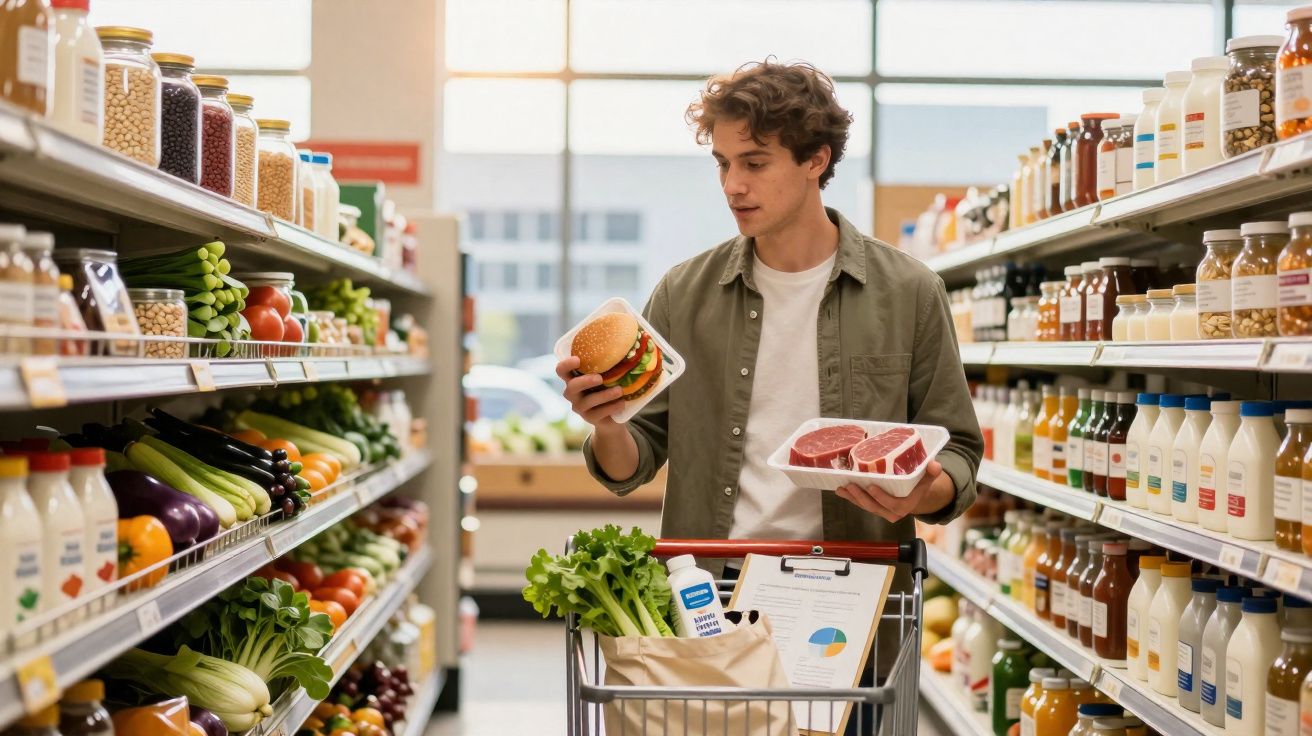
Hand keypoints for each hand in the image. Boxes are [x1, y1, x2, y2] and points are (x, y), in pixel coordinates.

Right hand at [557, 356, 626, 428]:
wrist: (612, 417)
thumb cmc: (608, 388)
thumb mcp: (607, 375)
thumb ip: (609, 363)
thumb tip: (632, 338)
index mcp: (574, 378)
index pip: (561, 370)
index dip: (566, 365)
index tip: (578, 359)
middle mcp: (572, 393)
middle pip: (572, 386)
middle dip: (586, 381)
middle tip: (600, 378)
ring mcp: (580, 407)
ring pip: (588, 401)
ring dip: (605, 395)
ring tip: (620, 390)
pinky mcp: (590, 419)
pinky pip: (599, 413)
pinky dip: (612, 407)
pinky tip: (622, 403)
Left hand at [835, 460, 952, 522]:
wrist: (913, 495)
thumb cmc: (918, 485)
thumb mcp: (927, 479)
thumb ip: (931, 473)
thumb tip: (935, 465)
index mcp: (905, 506)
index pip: (892, 504)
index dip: (881, 497)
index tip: (872, 486)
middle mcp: (892, 512)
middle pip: (874, 506)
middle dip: (861, 497)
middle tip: (851, 485)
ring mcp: (881, 510)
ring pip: (865, 506)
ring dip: (852, 497)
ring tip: (842, 487)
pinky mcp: (873, 507)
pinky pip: (860, 504)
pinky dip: (850, 497)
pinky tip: (840, 490)